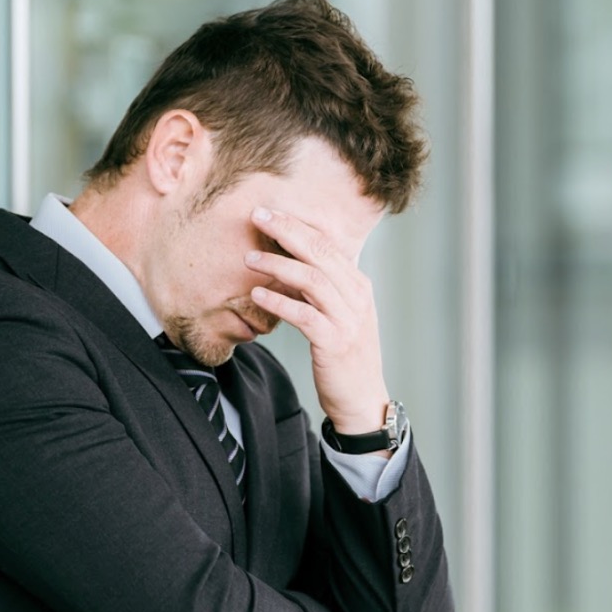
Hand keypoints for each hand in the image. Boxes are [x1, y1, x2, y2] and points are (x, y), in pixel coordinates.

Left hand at [245, 207, 391, 440]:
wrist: (362, 400)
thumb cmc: (345, 356)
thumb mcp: (339, 315)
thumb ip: (322, 289)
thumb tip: (293, 264)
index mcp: (358, 286)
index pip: (327, 244)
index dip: (297, 225)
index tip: (269, 212)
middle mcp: (356, 298)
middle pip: (320, 253)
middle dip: (287, 231)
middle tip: (257, 216)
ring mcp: (348, 320)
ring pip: (313, 280)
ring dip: (278, 265)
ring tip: (249, 258)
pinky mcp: (335, 343)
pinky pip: (304, 315)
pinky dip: (279, 301)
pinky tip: (257, 294)